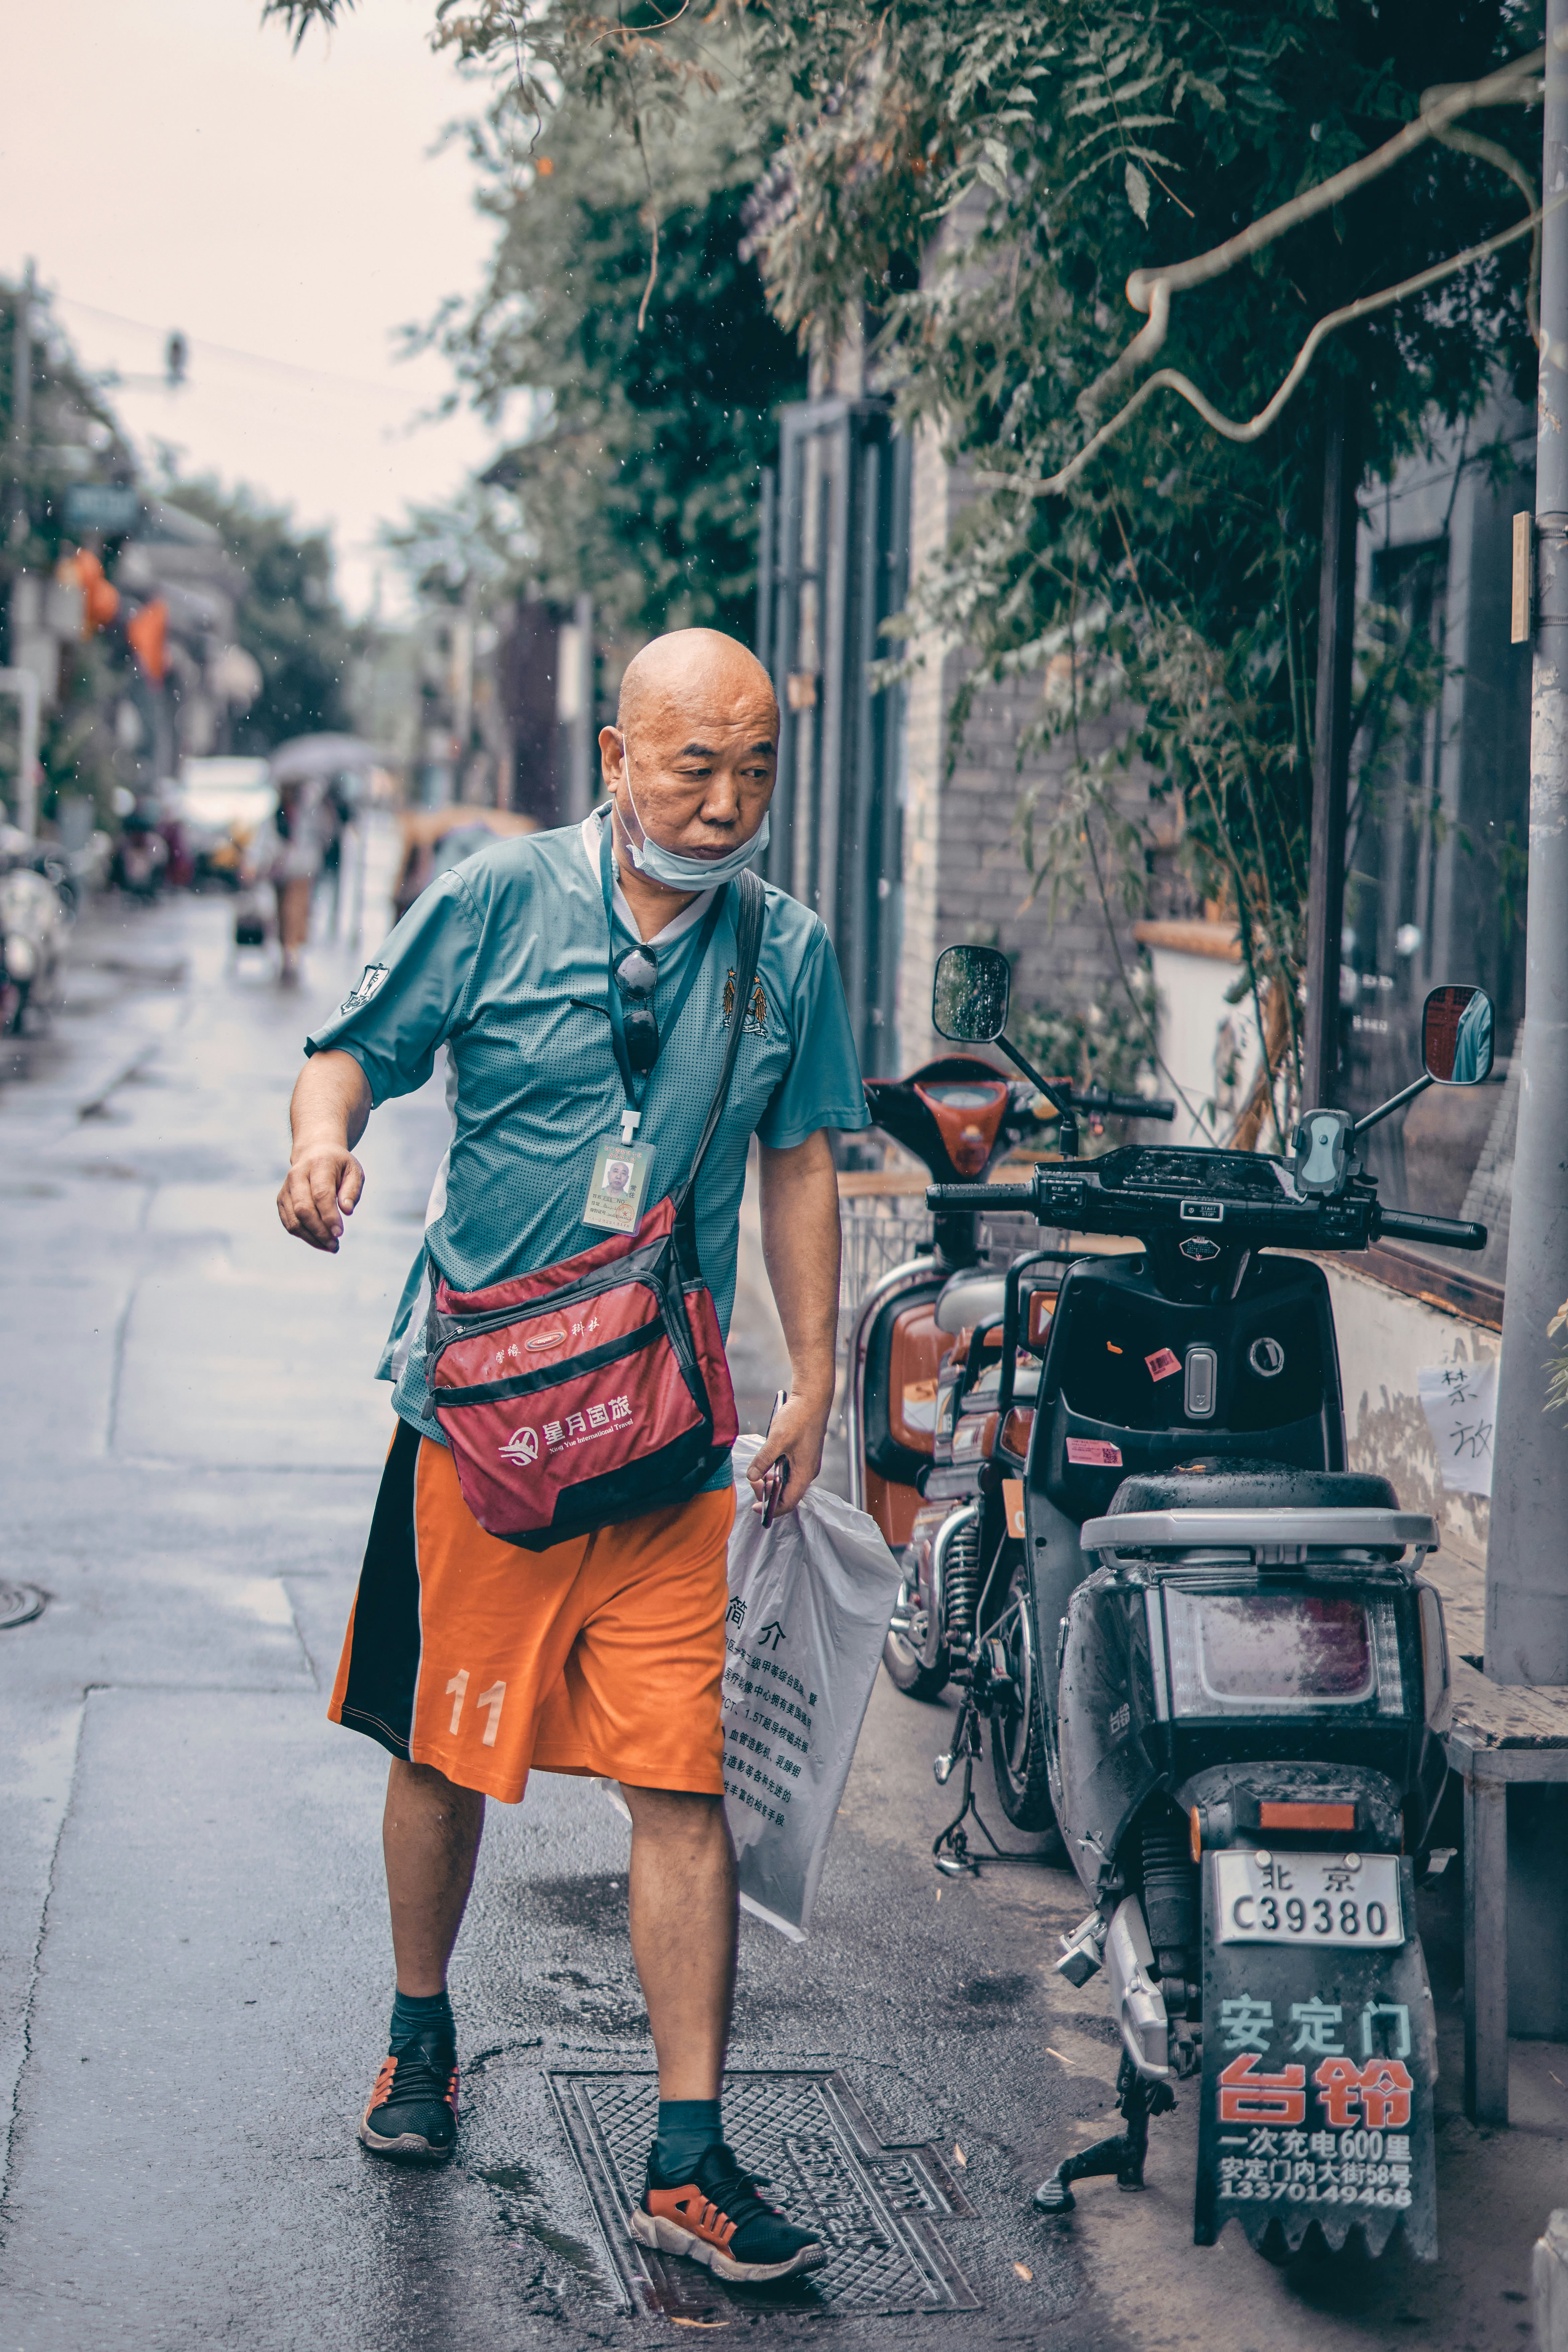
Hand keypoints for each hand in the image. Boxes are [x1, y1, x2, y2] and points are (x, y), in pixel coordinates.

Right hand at [277, 1141, 364, 1251]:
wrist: (314, 1152)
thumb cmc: (338, 1165)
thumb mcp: (353, 1171)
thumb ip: (352, 1190)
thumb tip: (347, 1211)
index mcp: (318, 1165)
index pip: (321, 1194)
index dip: (329, 1216)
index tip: (339, 1233)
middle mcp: (297, 1175)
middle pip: (303, 1208)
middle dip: (319, 1231)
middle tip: (335, 1245)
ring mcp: (286, 1188)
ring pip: (294, 1220)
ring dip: (312, 1238)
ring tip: (331, 1246)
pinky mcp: (282, 1200)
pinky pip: (289, 1223)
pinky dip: (304, 1236)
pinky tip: (320, 1241)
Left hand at [746, 1391, 829, 1519]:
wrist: (812, 1398)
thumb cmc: (799, 1417)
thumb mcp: (777, 1440)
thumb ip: (763, 1460)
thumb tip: (751, 1477)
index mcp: (805, 1473)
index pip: (788, 1502)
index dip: (771, 1508)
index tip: (756, 1507)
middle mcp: (808, 1471)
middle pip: (787, 1494)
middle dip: (769, 1493)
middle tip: (754, 1482)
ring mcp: (806, 1463)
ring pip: (787, 1482)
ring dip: (772, 1482)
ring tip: (759, 1472)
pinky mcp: (803, 1455)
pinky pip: (789, 1471)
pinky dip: (776, 1472)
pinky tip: (768, 1462)